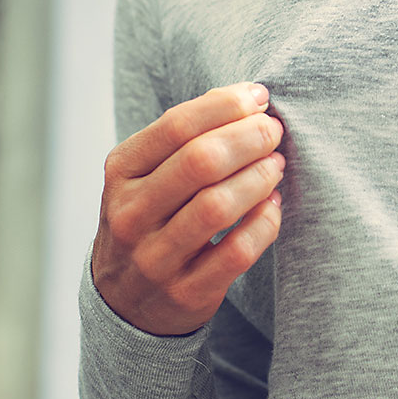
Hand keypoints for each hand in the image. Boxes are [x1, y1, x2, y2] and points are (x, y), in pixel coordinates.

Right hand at [91, 82, 285, 335]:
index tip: (260, 97)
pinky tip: (273, 204)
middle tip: (274, 131)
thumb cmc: (150, 217)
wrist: (125, 300)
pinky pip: (236, 252)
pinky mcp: (185, 293)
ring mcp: (155, 258)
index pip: (177, 125)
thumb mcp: (146, 173)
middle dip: (249, 138)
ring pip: (218, 207)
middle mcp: (130, 214)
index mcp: (121, 173)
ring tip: (276, 164)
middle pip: (200, 162)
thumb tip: (246, 97)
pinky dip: (264, 223)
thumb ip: (185, 136)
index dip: (227, 105)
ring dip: (259, 178)